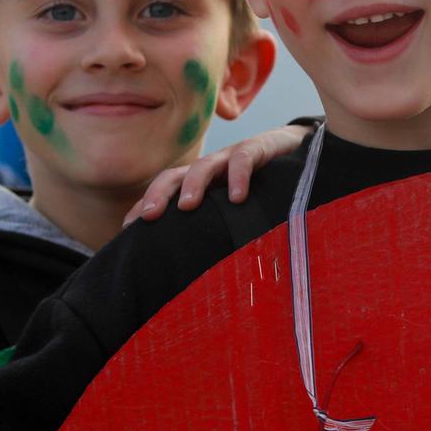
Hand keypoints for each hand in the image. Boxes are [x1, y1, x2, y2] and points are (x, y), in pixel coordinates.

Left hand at [123, 122, 313, 225]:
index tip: (127, 230)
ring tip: (187, 205)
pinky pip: (245, 158)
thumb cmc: (267, 189)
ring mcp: (233, 157)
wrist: (303, 151)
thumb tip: (202, 283)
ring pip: (205, 166)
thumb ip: (219, 233)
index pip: (164, 192)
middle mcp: (212, 169)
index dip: (144, 206)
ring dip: (193, 184)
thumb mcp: (237, 213)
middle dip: (158, 195)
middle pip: (173, 176)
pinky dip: (239, 176)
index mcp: (201, 184)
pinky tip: (238, 197)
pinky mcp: (260, 147)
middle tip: (149, 218)